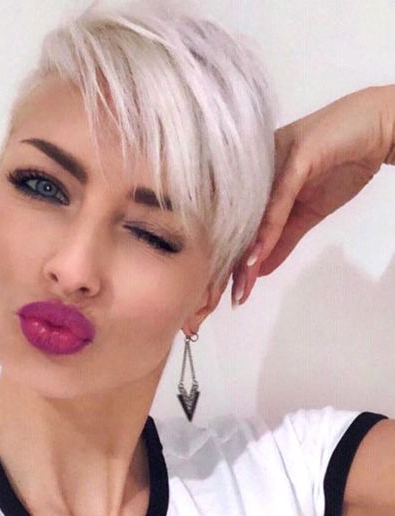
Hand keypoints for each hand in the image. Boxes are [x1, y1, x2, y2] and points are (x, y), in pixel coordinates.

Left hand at [231, 84, 394, 306]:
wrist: (379, 127)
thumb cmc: (342, 162)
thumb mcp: (309, 212)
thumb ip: (283, 238)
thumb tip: (259, 268)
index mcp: (255, 179)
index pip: (238, 223)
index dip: (230, 258)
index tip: (225, 293)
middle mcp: (256, 168)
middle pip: (237, 220)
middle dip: (231, 262)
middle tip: (224, 298)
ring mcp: (273, 159)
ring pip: (253, 214)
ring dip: (246, 254)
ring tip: (239, 286)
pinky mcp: (295, 155)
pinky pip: (277, 200)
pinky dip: (268, 229)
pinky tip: (256, 256)